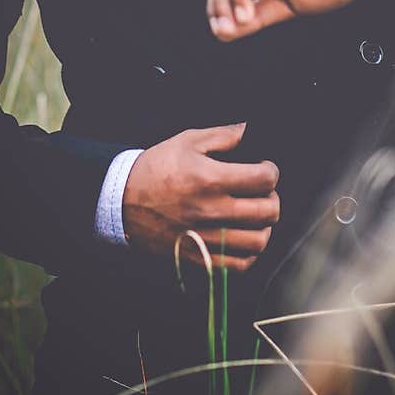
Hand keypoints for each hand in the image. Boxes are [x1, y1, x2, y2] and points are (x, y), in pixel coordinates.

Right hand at [122, 123, 279, 272]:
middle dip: (272, 197)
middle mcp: (211, 211)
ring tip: (255, 214)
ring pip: (259, 241)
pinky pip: (239, 265)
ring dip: (264, 225)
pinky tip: (243, 237)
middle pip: (268, 211)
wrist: (122, 201)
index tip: (264, 168)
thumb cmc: (156, 168)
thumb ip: (225, 135)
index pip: (263, 179)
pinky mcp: (199, 256)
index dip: (271, 170)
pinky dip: (250, 253)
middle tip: (262, 191)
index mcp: (210, 179)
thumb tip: (253, 130)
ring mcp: (206, 237)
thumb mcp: (188, 141)